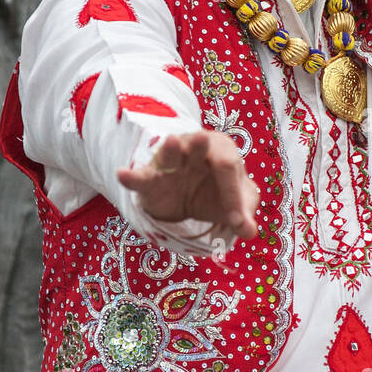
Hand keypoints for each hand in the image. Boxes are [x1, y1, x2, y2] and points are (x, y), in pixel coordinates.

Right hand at [117, 130, 259, 239]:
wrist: (187, 195)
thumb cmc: (215, 191)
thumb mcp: (231, 205)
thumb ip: (242, 215)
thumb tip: (249, 232)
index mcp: (222, 151)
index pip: (229, 168)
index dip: (234, 195)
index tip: (238, 223)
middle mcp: (196, 149)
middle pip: (201, 146)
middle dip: (201, 145)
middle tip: (202, 139)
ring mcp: (170, 162)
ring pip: (169, 154)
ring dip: (169, 150)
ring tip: (170, 142)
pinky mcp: (150, 179)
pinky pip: (140, 177)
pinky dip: (132, 176)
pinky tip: (122, 173)